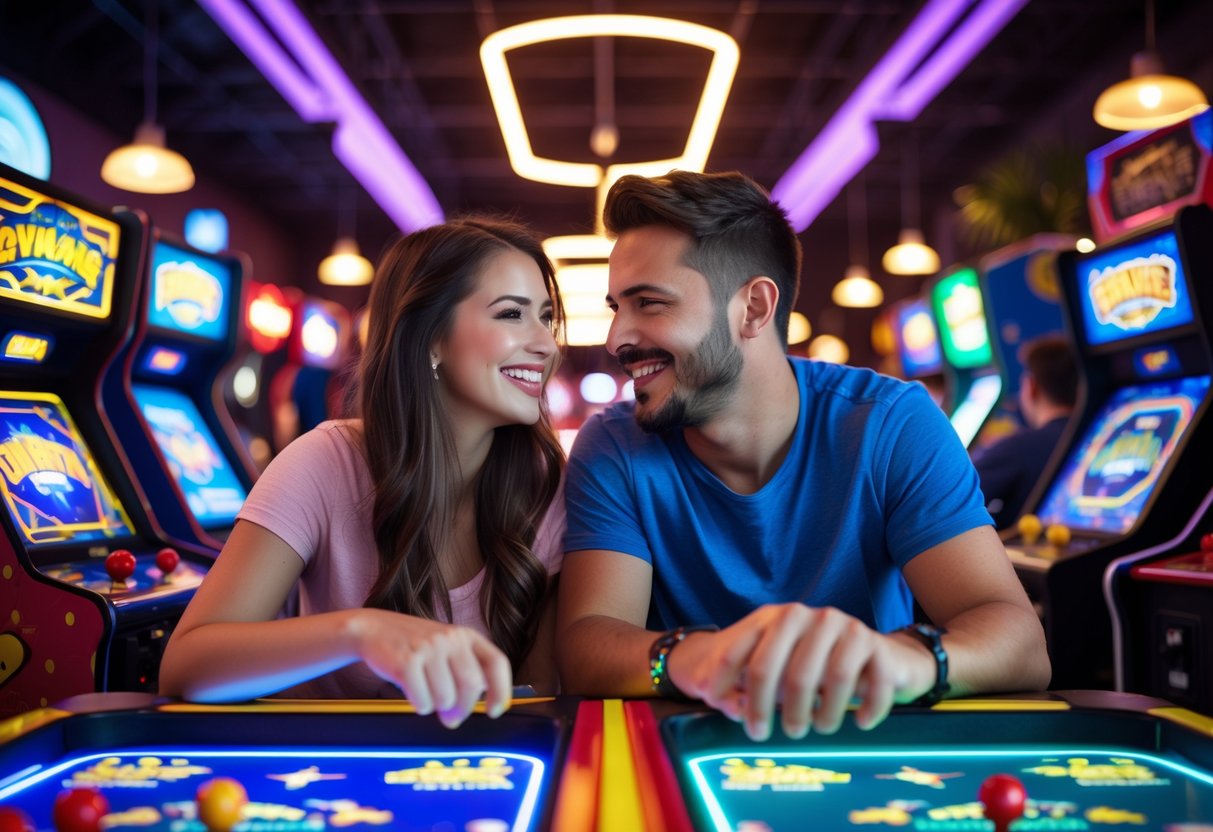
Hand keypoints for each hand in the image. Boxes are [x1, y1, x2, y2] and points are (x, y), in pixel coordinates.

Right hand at [348, 610, 512, 727]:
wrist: (373, 628)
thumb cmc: (414, 646)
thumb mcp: (445, 649)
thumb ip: (462, 674)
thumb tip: (461, 715)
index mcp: (466, 636)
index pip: (496, 663)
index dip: (501, 690)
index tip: (495, 711)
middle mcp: (451, 638)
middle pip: (472, 686)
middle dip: (463, 709)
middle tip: (451, 719)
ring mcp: (429, 648)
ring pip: (446, 698)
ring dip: (436, 707)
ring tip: (425, 693)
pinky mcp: (407, 661)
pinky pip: (422, 702)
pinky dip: (419, 705)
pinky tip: (412, 691)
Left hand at [666, 604, 933, 740]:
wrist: (879, 654)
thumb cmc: (816, 666)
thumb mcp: (777, 670)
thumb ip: (745, 687)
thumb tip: (730, 708)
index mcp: (775, 618)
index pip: (741, 653)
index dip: (727, 686)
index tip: (727, 717)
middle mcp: (807, 617)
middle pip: (785, 671)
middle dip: (775, 709)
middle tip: (773, 735)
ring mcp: (844, 627)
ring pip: (832, 678)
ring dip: (825, 713)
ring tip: (820, 728)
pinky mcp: (876, 645)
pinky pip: (874, 682)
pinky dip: (868, 708)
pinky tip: (860, 722)